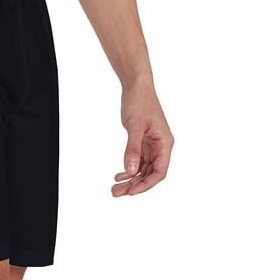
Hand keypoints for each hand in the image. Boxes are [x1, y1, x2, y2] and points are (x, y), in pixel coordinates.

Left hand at [112, 82, 173, 196]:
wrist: (136, 87)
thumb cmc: (139, 102)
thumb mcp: (134, 126)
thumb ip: (133, 149)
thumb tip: (131, 170)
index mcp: (165, 143)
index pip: (160, 171)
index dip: (146, 184)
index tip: (131, 192)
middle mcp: (161, 146)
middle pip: (150, 174)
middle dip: (134, 185)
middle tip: (116, 193)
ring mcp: (152, 145)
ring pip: (143, 169)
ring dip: (130, 180)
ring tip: (114, 188)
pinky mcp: (143, 143)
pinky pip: (138, 162)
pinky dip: (129, 169)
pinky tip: (118, 175)